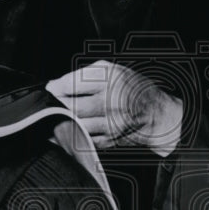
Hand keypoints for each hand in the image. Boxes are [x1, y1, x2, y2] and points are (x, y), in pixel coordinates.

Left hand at [47, 60, 183, 155]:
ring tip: (59, 114)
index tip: (51, 88)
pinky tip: (68, 127)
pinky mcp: (110, 139)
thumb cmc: (133, 89)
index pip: (72, 83)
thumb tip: (56, 84)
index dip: (56, 87)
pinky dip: (71, 133)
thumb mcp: (113, 70)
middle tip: (52, 102)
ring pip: (75, 123)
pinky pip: (83, 138)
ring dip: (62, 119)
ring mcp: (111, 122)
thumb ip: (84, 74)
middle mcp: (111, 100)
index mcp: (111, 79)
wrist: (157, 114)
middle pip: (71, 105)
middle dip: (56, 104)